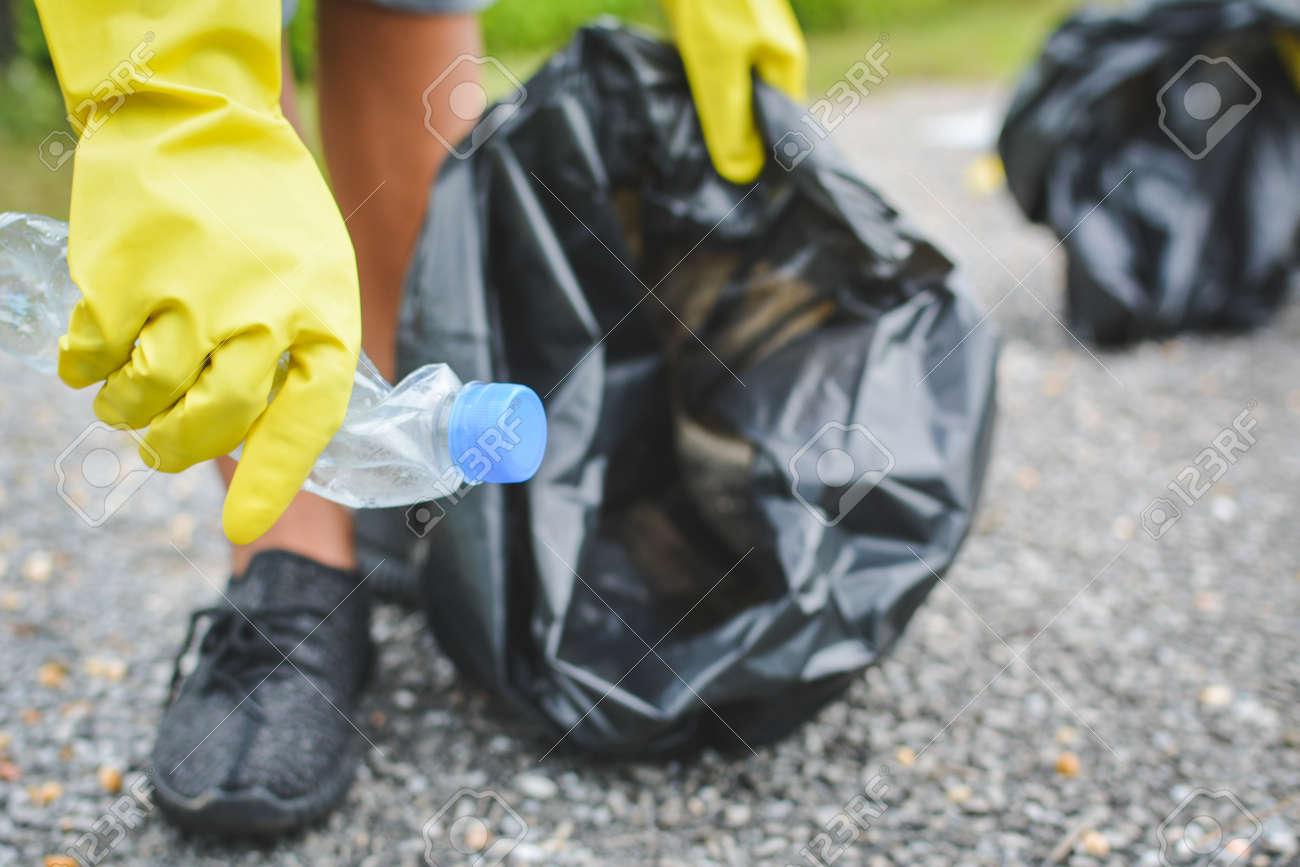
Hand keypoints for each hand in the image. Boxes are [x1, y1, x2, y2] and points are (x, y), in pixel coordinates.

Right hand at [37, 0, 360, 542]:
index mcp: (323, 315)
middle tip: (159, 447)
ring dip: (126, 410)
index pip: (310, 418)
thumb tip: (273, 437)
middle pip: (217, 420)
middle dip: (178, 448)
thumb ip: (303, 351)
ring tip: (125, 394)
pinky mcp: (123, 277)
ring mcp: (191, 294)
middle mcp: (263, 311)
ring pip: (147, 398)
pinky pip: (92, 359)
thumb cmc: (265, 211)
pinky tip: (91, 350)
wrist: (198, 116)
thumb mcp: (318, 276)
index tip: (241, 527)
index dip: (275, 477)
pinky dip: (83, 367)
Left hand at [661, 0, 806, 182]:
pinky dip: (705, 81)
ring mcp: (750, 33)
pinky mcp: (724, 24)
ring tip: (692, 133)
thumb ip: (730, 120)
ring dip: (717, 107)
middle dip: (736, 132)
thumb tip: (742, 173)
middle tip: (706, 162)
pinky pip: (720, 66)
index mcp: (785, 63)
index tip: (733, 178)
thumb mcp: (718, 70)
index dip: (760, 153)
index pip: (781, 125)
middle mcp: (775, 49)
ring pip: (738, 84)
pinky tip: (682, 93)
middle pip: (759, 104)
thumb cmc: (710, 3)